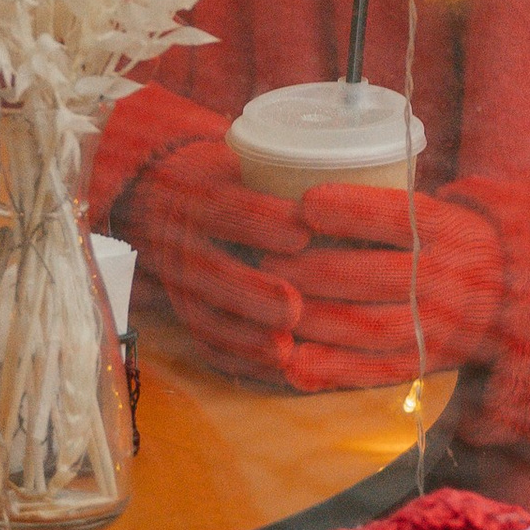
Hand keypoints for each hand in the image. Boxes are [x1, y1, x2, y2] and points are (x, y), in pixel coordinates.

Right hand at [114, 136, 309, 379]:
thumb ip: (288, 170)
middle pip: (212, 270)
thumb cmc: (231, 177)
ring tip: (286, 350)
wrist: (166, 199)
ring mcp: (181, 284)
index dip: (261, 221)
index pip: (225, 207)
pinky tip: (276, 370)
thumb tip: (363, 170)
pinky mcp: (188, 315)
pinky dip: (241, 362)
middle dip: (252, 292)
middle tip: (292, 307)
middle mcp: (183, 242)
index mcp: (198, 194)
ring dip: (246, 337)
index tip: (302, 232)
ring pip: (207, 316)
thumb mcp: (244, 159)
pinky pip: (208, 346)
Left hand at [279, 182, 502, 390]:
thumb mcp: (435, 211)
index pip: (399, 216)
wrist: (508, 296)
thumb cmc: (445, 242)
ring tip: (274, 305)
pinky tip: (293, 364)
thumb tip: (304, 183)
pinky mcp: (425, 363)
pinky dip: (332, 370)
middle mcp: (447, 277)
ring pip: (371, 326)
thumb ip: (385, 206)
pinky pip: (376, 371)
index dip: (352, 210)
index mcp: (449, 229)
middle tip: (268, 259)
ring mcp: (438, 326)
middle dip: (316, 269)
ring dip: (316, 318)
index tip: (306, 202)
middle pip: (377, 274)